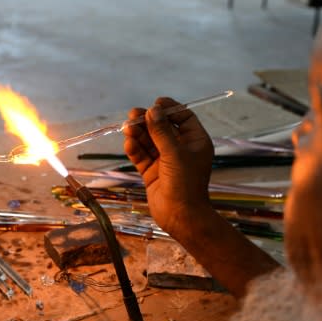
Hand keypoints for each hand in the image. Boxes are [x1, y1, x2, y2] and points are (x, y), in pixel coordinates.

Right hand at [123, 97, 214, 236]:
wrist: (181, 216)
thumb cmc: (186, 183)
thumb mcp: (175, 153)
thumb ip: (162, 131)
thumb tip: (152, 110)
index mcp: (195, 141)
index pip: (183, 117)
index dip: (170, 109)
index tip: (155, 104)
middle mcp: (181, 149)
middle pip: (162, 128)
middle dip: (147, 121)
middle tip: (132, 114)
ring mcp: (165, 161)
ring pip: (149, 142)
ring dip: (138, 134)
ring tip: (127, 128)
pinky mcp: (152, 173)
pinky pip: (142, 156)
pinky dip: (135, 150)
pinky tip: (129, 144)